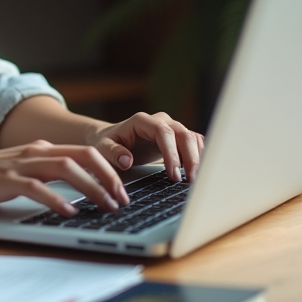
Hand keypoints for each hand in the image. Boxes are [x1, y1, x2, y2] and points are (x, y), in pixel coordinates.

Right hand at [0, 141, 130, 216]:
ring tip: (107, 206)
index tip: (123, 190)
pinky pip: (37, 188)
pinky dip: (57, 199)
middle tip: (123, 199)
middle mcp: (34, 152)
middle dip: (109, 177)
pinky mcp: (5, 181)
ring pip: (66, 169)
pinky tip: (70, 211)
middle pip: (83, 156)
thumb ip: (44, 174)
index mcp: (39, 149)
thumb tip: (76, 192)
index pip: (85, 151)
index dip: (109, 169)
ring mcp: (19, 165)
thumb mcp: (19, 171)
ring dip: (92, 188)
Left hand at [88, 111, 203, 182]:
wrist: (113, 138)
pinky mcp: (177, 137)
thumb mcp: (103, 147)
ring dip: (197, 158)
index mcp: (142, 121)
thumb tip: (127, 161)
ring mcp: (171, 127)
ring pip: (192, 138)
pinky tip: (197, 172)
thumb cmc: (107, 142)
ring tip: (193, 179)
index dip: (171, 153)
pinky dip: (199, 156)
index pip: (163, 132)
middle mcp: (160, 121)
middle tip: (188, 180)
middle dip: (189, 158)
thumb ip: (113, 153)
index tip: (173, 173)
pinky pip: (195, 143)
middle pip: (183, 134)